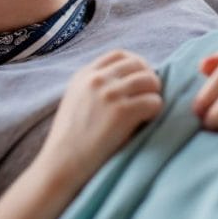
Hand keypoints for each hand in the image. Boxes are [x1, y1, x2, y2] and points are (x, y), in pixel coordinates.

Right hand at [36, 50, 162, 185]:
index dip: (136, 64)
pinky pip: (154, 102)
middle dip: (149, 78)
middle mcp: (97, 79)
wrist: (62, 164)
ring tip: (149, 111)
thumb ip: (95, 86)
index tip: (141, 78)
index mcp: (84, 75)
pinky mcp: (122, 112)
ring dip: (154, 95)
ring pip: (150, 81)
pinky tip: (147, 121)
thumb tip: (129, 81)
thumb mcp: (76, 100)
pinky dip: (156, 111)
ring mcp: (109, 94)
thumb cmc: (70, 140)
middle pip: (138, 64)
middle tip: (151, 96)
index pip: (119, 54)